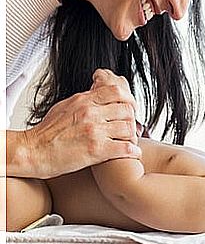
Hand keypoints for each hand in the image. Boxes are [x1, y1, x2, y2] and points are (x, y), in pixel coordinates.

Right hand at [10, 69, 141, 178]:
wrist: (32, 152)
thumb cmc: (47, 133)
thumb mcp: (66, 106)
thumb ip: (85, 99)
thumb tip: (98, 90)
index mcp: (84, 100)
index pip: (117, 91)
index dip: (128, 99)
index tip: (130, 108)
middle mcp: (91, 113)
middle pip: (127, 110)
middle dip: (132, 119)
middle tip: (131, 128)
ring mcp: (94, 131)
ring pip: (129, 128)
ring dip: (133, 136)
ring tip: (130, 142)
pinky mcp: (96, 150)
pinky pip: (125, 148)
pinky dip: (133, 151)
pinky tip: (131, 153)